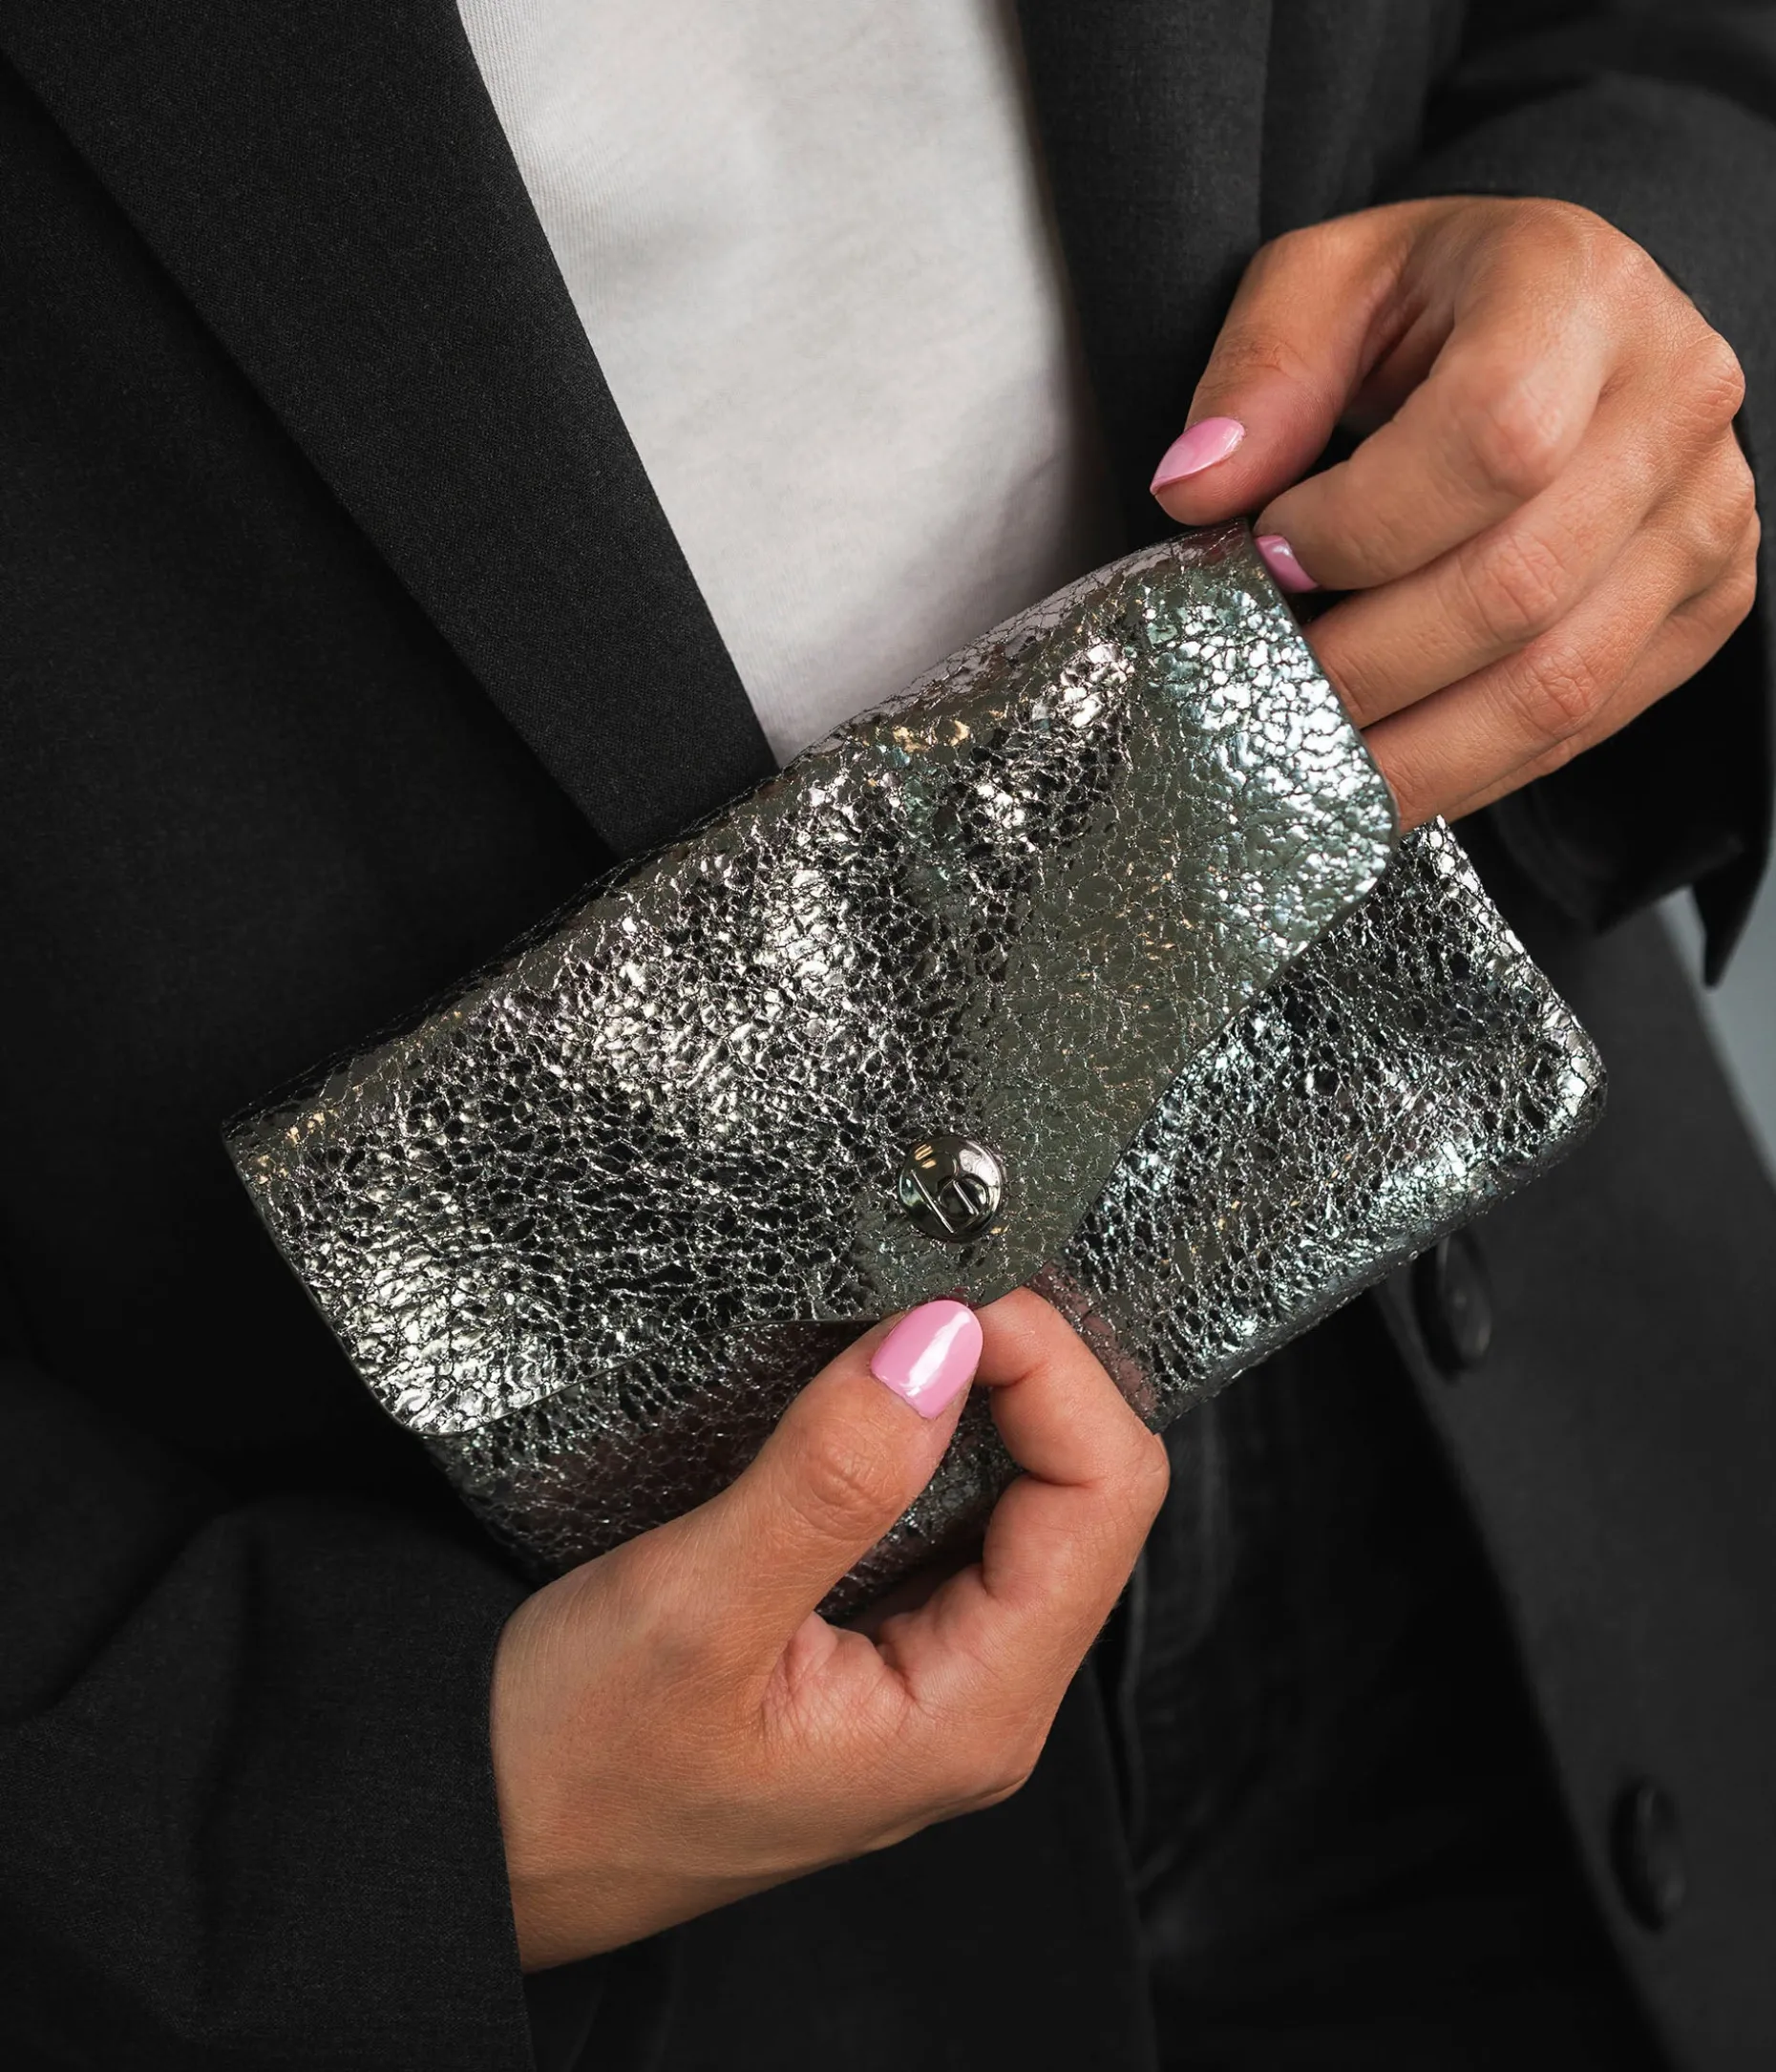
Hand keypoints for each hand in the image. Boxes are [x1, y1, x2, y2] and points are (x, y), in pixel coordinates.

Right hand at [490, 1291, 1167, 1968]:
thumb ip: (829, 1479)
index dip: (1054, 1371)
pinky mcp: (878, 1647)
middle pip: (1087, 1494)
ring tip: (910, 1308)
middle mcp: (981, 1700)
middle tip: (938, 1276)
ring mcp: (933, 1675)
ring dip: (984, 1393)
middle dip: (1033, 1370)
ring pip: (1026, 1500)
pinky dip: (930, 1432)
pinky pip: (953, 1517)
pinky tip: (873, 1383)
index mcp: (972, 1714)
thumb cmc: (563, 1775)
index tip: (958, 1291)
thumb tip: (944, 1340)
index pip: (1104, 1499)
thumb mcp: (687, 1612)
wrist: (473, 1853)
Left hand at [1150, 196, 1757, 825]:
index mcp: (1579, 290)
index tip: (1269, 554)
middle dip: (1362, 666)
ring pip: (1554, 685)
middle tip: (1262, 686)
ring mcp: (1704, 514)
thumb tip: (1195, 490)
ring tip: (1304, 759)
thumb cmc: (1431, 301)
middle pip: (1516, 587)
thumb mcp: (1324, 284)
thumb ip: (1259, 375)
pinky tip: (1380, 771)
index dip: (1363, 527)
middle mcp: (1673, 400)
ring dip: (1407, 753)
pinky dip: (1464, 770)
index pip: (1493, 439)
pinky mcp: (1705, 603)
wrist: (1558, 322)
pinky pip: (1581, 727)